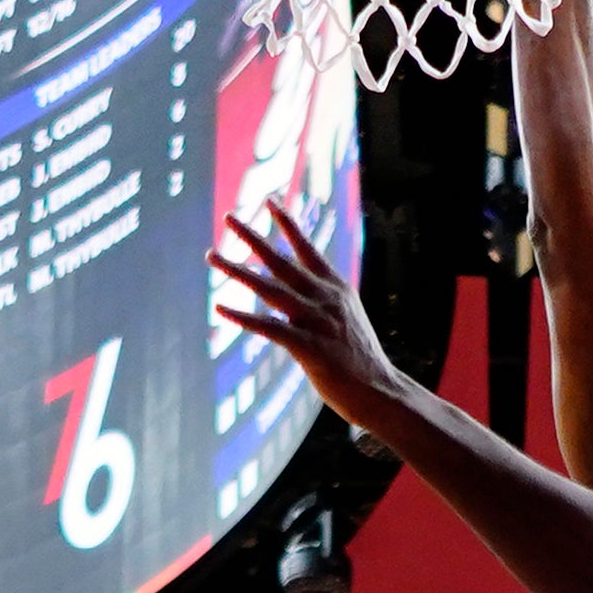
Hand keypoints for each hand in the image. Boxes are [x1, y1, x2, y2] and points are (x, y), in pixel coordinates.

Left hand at [209, 208, 413, 438]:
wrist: (381, 390)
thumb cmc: (360, 359)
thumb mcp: (346, 319)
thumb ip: (319, 304)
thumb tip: (288, 299)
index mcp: (336, 288)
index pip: (307, 248)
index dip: (288, 224)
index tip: (269, 202)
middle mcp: (326, 298)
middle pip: (282, 261)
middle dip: (253, 237)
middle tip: (228, 217)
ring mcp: (317, 321)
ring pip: (269, 289)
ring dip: (237, 271)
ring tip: (212, 256)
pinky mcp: (309, 347)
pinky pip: (269, 328)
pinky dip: (244, 318)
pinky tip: (221, 307)